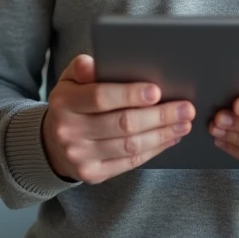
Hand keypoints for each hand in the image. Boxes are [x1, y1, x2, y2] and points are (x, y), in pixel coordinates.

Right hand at [41, 54, 194, 184]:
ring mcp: (81, 156)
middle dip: (159, 116)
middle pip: (122, 124)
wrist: (53, 143)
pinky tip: (170, 138)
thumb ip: (83, 68)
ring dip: (162, 134)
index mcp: (64, 103)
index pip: (100, 97)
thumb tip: (93, 63)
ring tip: (183, 123)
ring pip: (130, 146)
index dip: (130, 94)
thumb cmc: (72, 103)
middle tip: (185, 108)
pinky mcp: (93, 174)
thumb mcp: (71, 80)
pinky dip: (154, 149)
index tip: (157, 91)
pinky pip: (130, 162)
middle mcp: (69, 132)